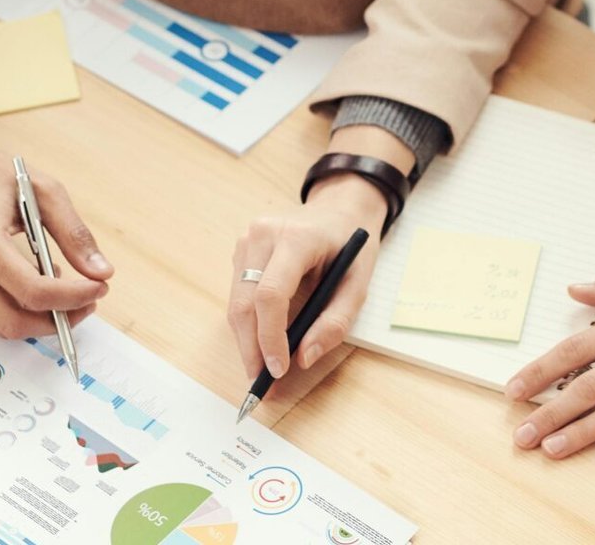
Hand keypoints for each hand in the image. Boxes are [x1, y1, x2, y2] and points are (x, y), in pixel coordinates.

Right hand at [0, 145, 112, 336]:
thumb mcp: (44, 192)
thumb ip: (74, 234)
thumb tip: (102, 272)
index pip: (33, 291)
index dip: (72, 297)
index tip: (99, 288)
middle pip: (15, 321)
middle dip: (58, 319)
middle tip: (87, 300)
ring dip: (37, 317)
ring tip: (61, 288)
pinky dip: (12, 311)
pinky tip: (30, 286)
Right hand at [227, 175, 387, 389]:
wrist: (339, 209)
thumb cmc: (350, 245)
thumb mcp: (359, 283)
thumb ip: (336, 322)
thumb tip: (304, 358)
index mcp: (297, 237)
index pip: (271, 294)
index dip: (270, 337)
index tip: (278, 370)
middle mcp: (264, 234)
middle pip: (245, 303)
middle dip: (251, 349)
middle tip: (262, 385)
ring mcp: (248, 239)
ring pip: (236, 302)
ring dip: (246, 340)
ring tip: (260, 371)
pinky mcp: (242, 249)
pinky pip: (238, 294)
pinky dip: (247, 323)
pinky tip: (261, 341)